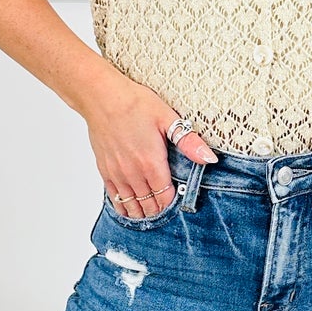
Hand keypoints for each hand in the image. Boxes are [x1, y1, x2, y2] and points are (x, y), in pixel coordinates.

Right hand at [87, 73, 218, 216]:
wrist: (101, 97)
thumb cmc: (134, 103)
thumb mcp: (168, 118)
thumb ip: (189, 142)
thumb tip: (210, 158)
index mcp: (151, 163)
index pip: (165, 198)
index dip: (173, 204)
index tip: (179, 203)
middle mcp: (133, 173)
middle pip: (149, 206)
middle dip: (160, 210)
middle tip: (168, 209)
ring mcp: (117, 174)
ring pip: (132, 206)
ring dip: (143, 212)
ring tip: (152, 213)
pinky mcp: (105, 170)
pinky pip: (115, 198)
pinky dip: (125, 206)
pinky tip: (131, 208)